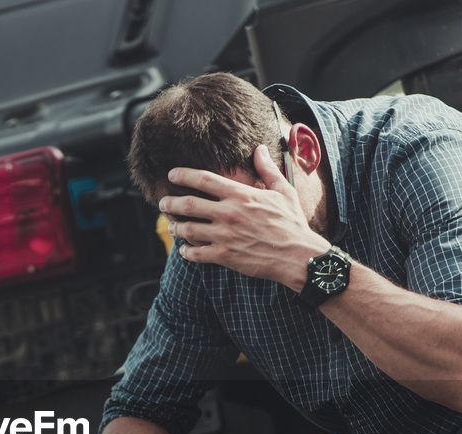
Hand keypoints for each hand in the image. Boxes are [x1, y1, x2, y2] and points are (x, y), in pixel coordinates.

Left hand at [159, 145, 329, 290]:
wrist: (298, 256)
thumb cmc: (292, 223)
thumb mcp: (283, 191)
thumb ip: (267, 169)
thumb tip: (260, 148)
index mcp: (241, 195)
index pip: (204, 180)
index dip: (183, 175)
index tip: (171, 175)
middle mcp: (229, 213)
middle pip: (188, 204)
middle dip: (170, 203)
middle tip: (163, 203)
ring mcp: (225, 236)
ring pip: (188, 229)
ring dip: (175, 227)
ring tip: (171, 226)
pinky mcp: (225, 256)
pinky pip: (196, 254)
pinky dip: (186, 252)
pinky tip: (185, 250)